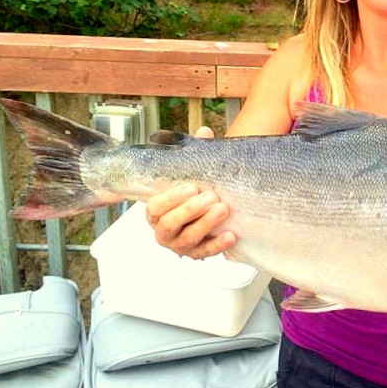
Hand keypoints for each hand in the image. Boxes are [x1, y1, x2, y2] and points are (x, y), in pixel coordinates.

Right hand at [145, 126, 236, 258]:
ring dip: (206, 224)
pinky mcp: (197, 254)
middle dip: (190, 210)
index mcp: (156, 212)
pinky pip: (206, 252)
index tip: (191, 186)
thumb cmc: (196, 193)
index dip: (171, 198)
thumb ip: (196, 154)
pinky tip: (231, 235)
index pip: (155, 207)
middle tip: (211, 196)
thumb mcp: (194, 174)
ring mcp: (179, 246)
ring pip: (188, 240)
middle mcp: (164, 231)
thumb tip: (205, 133)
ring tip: (223, 209)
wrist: (211, 215)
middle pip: (170, 224)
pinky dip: (218, 245)